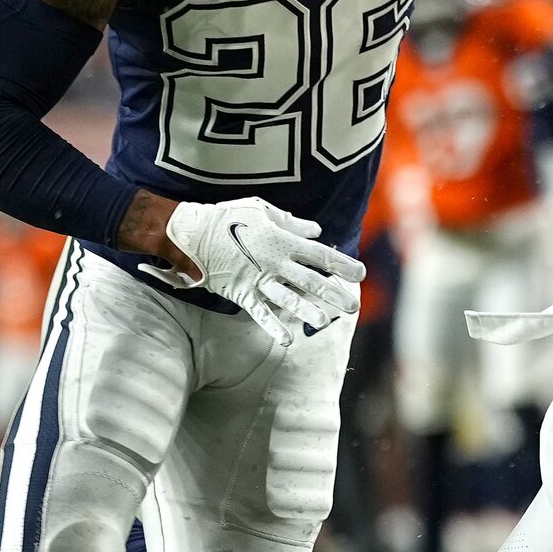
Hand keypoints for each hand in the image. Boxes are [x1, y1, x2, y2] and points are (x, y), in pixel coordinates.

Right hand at [144, 198, 365, 345]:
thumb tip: (316, 231)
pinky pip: (261, 313)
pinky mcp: (242, 293)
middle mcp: (275, 262)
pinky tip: (287, 340)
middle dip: (332, 294)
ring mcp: (259, 280)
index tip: (360, 274)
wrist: (192, 233)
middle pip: (310, 280)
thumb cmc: (228, 217)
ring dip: (307, 312)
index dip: (341, 265)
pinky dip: (273, 327)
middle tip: (352, 306)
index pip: (320, 255)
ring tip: (324, 323)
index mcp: (283, 241)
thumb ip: (291, 222)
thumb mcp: (261, 210)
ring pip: (288, 299)